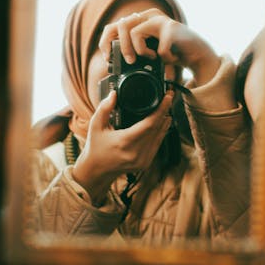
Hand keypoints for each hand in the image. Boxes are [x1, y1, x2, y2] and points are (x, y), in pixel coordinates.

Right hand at [72, 89, 173, 205]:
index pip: (149, 124)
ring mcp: (142, 160)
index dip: (160, 109)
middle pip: (157, 129)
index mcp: (124, 142)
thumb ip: (104, 108)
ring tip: (167, 107)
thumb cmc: (95, 148)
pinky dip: (161, 132)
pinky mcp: (146, 164)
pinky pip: (157, 145)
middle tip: (168, 98)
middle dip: (165, 111)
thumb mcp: (96, 126)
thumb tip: (114, 94)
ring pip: (160, 137)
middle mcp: (136, 153)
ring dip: (165, 121)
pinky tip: (163, 122)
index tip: (167, 97)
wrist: (96, 171)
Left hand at [99, 8, 220, 86]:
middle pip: (121, 25)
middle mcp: (148, 16)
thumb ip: (132, 51)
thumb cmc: (172, 53)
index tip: (109, 60)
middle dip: (121, 47)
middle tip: (130, 60)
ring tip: (151, 57)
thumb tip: (110, 62)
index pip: (113, 26)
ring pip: (134, 32)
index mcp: (140, 21)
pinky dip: (163, 57)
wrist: (198, 55)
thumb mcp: (148, 53)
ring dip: (139, 50)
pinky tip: (171, 57)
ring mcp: (160, 20)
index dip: (106, 42)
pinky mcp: (171, 28)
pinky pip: (157, 47)